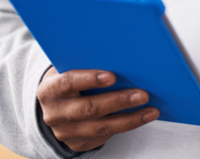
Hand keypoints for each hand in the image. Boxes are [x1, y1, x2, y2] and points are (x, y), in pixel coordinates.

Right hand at [37, 67, 159, 152]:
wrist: (55, 106)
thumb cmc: (69, 81)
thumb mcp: (69, 70)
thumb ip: (85, 64)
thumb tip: (120, 56)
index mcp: (49, 90)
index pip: (68, 83)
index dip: (89, 79)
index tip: (113, 76)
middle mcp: (54, 114)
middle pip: (88, 108)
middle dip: (118, 101)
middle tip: (142, 94)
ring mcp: (65, 132)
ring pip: (100, 127)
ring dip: (129, 119)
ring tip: (150, 110)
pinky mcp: (78, 144)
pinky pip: (105, 137)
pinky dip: (127, 126)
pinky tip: (142, 117)